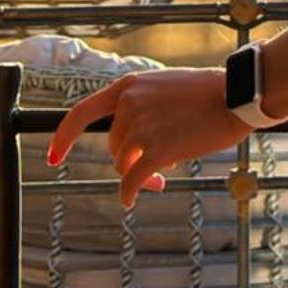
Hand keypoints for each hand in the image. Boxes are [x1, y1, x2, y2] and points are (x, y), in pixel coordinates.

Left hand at [47, 67, 251, 207]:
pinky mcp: (158, 150)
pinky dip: (129, 193)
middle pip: (113, 146)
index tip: (53, 157)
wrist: (234, 96)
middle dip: (128, 158)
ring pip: (125, 164)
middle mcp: (129, 104)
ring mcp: (142, 127)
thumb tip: (128, 145)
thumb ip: (140, 107)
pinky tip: (131, 200)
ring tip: (166, 170)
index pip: (81, 112)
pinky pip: (133, 180)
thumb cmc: (205, 93)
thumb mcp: (162, 88)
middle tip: (154, 167)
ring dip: (139, 173)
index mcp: (128, 86)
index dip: (63, 137)